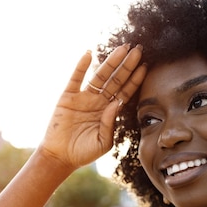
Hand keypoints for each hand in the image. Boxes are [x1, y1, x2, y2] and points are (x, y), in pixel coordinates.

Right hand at [38, 44, 145, 169]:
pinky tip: (89, 54)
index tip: (145, 66)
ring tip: (122, 48)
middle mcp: (98, 101)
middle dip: (127, 65)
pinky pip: (76, 78)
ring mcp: (84, 97)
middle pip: (116, 80)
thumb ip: (111, 124)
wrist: (60, 157)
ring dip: (110, 62)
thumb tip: (116, 102)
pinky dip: (81, 66)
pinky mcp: (68, 97)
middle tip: (138, 50)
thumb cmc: (84, 152)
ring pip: (100, 76)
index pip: (125, 92)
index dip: (135, 79)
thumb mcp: (103, 143)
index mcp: (109, 112)